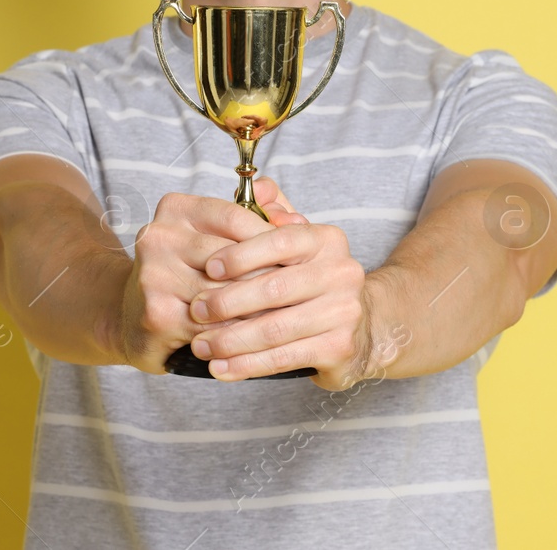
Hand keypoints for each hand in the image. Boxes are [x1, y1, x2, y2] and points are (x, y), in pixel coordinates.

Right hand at [116, 188, 279, 373]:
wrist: (130, 317)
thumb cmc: (186, 273)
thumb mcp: (219, 237)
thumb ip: (260, 218)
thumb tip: (298, 219)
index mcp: (176, 208)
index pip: (237, 216)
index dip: (272, 238)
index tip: (295, 258)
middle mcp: (159, 236)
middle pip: (234, 258)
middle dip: (269, 279)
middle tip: (297, 293)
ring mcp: (154, 275)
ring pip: (228, 294)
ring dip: (258, 310)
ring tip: (281, 316)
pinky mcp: (157, 314)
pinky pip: (214, 325)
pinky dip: (238, 334)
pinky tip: (254, 338)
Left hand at [186, 177, 374, 389]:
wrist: (360, 326)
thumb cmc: (312, 281)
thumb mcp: (297, 243)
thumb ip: (274, 213)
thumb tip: (259, 186)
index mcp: (327, 240)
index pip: (279, 241)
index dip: (241, 254)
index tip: (208, 267)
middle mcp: (342, 272)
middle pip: (274, 288)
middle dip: (227, 301)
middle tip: (195, 311)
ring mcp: (344, 312)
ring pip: (275, 328)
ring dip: (231, 340)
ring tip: (201, 345)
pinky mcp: (340, 348)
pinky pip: (284, 358)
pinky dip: (247, 366)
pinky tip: (221, 369)